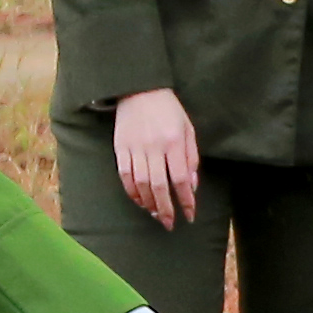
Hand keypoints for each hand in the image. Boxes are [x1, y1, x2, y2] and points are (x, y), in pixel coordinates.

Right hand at [110, 86, 203, 228]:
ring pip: (141, 184)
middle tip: (170, 224)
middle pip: (159, 186)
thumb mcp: (188, 129)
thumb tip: (192, 186)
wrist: (139, 89)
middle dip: (166, 209)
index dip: (186, 200)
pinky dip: (132, 192)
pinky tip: (139, 201)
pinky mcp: (120, 148)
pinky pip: (125, 176)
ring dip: (149, 203)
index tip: (190, 215)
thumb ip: (191, 158)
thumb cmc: (169, 110)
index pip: (180, 179)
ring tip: (156, 214)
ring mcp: (135, 148)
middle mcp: (154, 146)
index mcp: (174, 141)